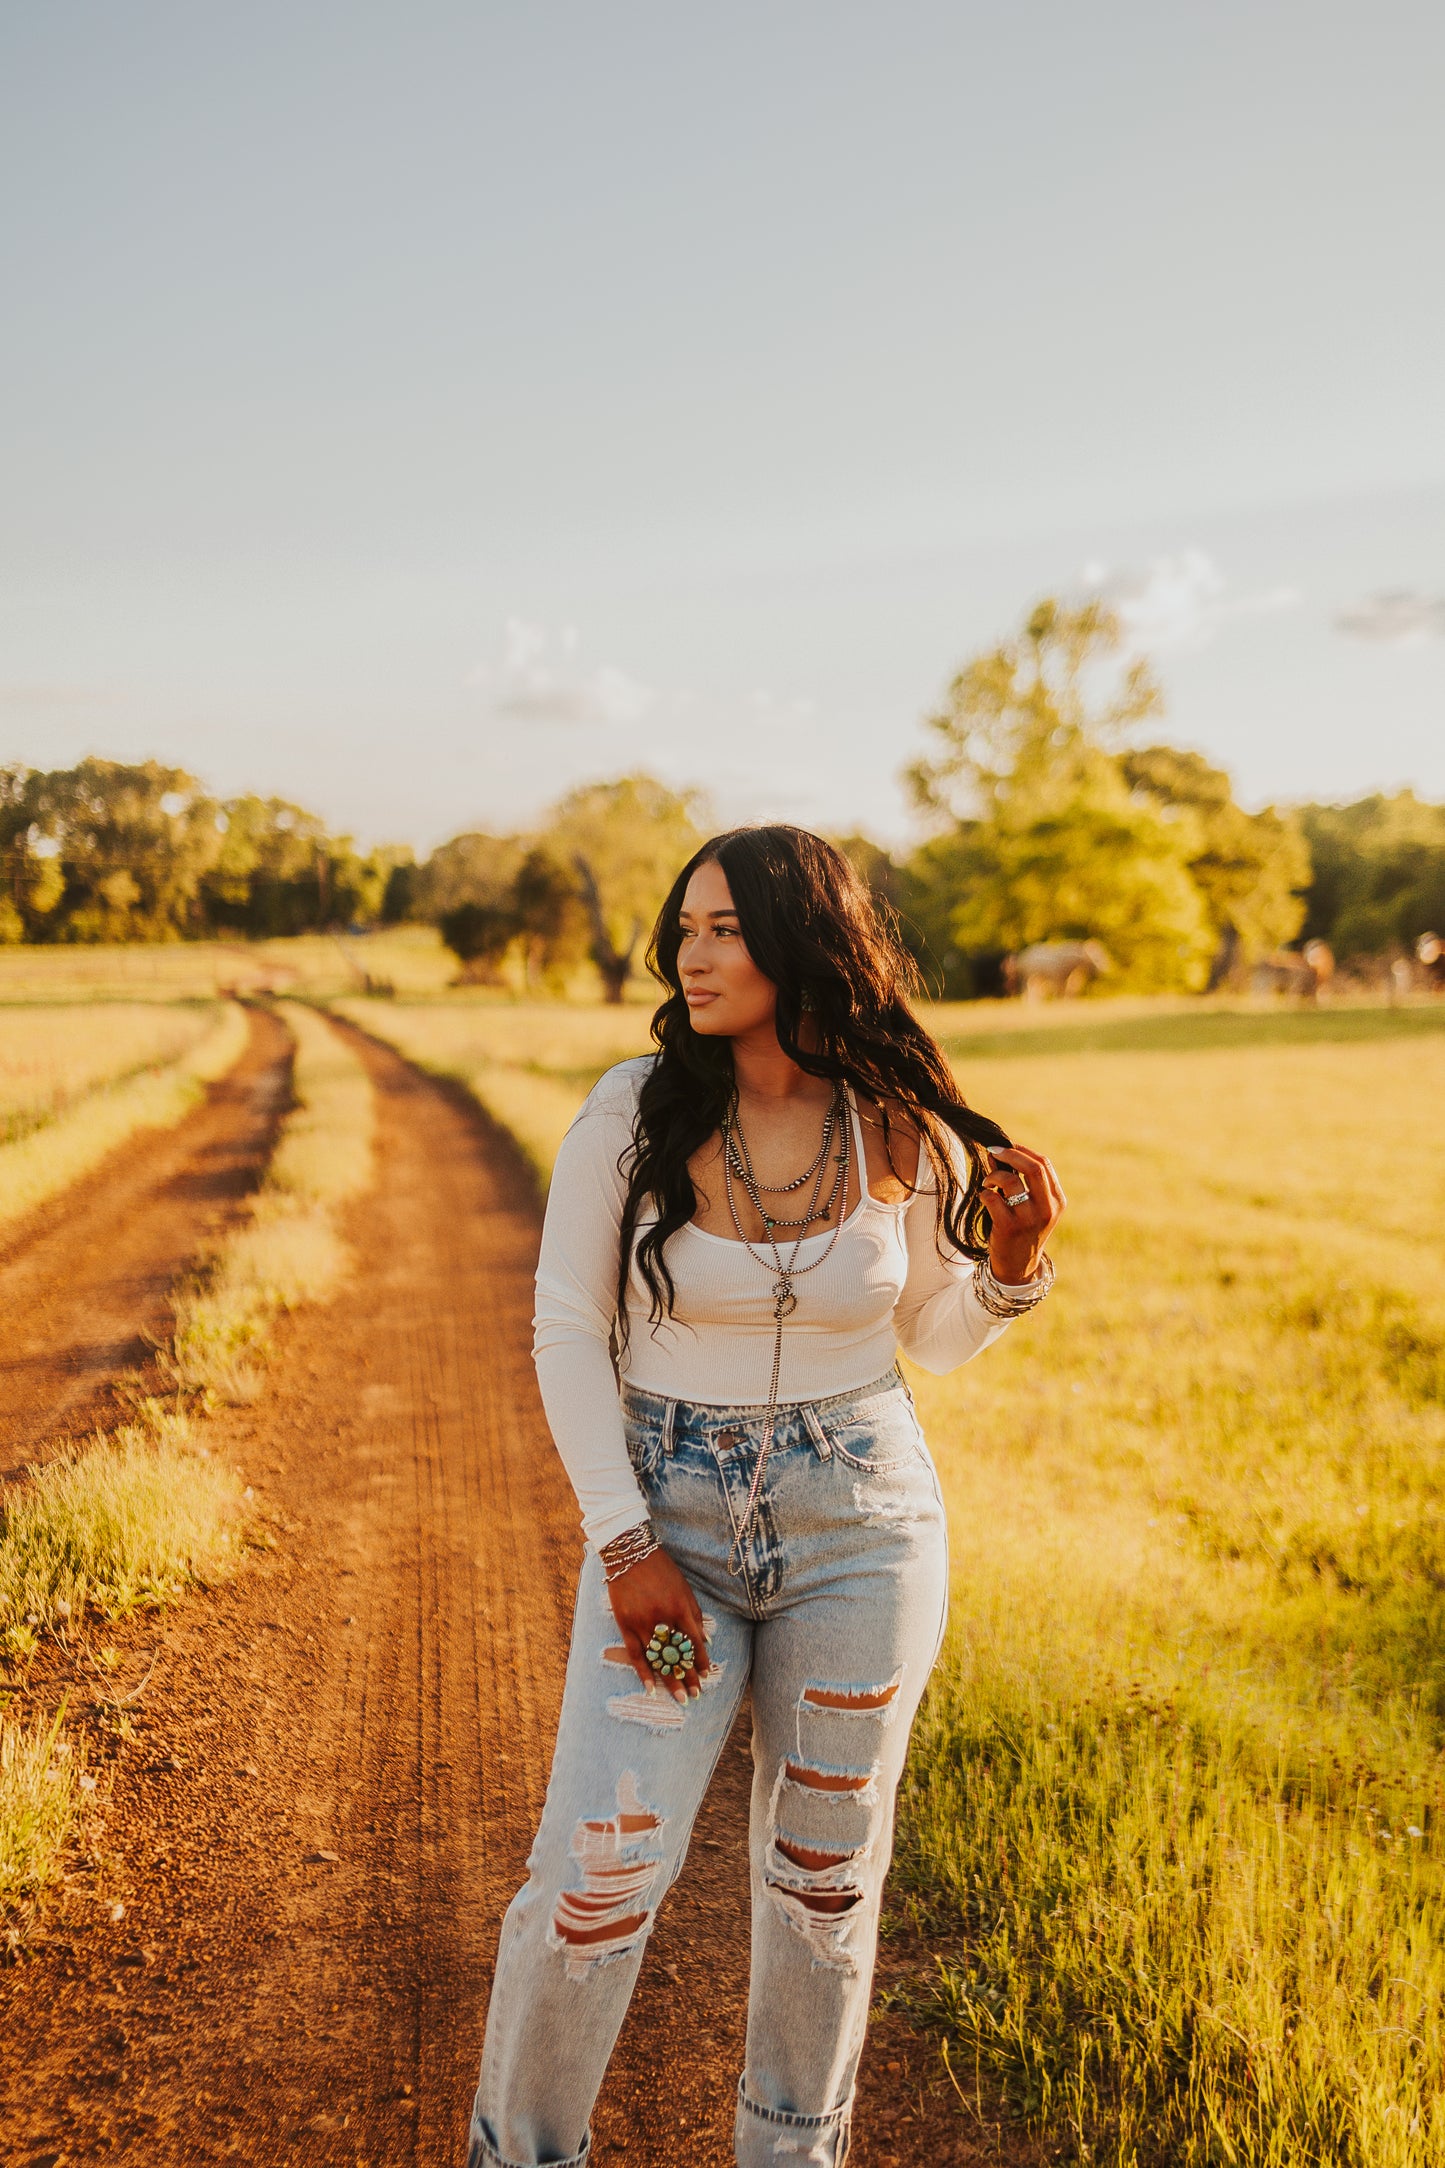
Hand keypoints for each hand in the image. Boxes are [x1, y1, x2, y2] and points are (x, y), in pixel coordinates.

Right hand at [606, 1546, 709, 1703]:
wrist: (630, 1554)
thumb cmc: (661, 1569)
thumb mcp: (684, 1587)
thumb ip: (695, 1614)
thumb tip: (706, 1640)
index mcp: (680, 1607)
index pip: (694, 1642)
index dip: (700, 1661)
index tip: (705, 1676)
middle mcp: (663, 1618)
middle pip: (678, 1655)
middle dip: (687, 1677)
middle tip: (695, 1696)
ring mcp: (642, 1623)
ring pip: (658, 1659)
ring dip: (670, 1681)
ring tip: (680, 1698)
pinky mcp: (625, 1624)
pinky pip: (636, 1654)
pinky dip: (643, 1673)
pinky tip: (651, 1689)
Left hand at [981, 1144, 1064, 1284]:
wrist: (1018, 1267)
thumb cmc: (1023, 1230)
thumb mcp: (1030, 1206)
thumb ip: (1019, 1180)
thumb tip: (996, 1154)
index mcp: (1057, 1200)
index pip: (1044, 1164)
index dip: (1023, 1151)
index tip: (1007, 1146)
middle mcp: (1047, 1209)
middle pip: (1033, 1168)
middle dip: (1010, 1154)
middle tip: (993, 1150)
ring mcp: (1029, 1219)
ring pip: (1011, 1181)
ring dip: (994, 1176)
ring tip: (988, 1182)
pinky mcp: (1009, 1227)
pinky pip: (993, 1198)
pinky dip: (984, 1193)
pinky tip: (985, 1197)